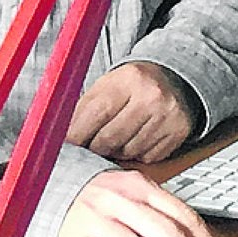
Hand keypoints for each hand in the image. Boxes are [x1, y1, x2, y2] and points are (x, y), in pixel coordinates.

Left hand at [68, 61, 194, 163]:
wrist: (173, 78)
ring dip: (116, 152)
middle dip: (94, 148)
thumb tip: (61, 138)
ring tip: (116, 138)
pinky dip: (136, 154)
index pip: (96, 114)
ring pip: (127, 152)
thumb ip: (84, 110)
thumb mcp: (107, 86)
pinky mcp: (176, 133)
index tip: (67, 146)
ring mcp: (166, 116)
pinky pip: (146, 158)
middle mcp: (150, 96)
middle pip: (110, 138)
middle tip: (89, 147)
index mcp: (128, 79)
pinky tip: (135, 139)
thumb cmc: (133, 84)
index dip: (77, 135)